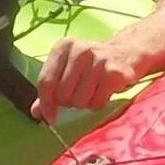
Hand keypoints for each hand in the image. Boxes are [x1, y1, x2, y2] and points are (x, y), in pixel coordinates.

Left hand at [33, 26, 152, 117]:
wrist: (128, 53)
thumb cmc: (92, 65)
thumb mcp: (69, 70)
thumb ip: (51, 90)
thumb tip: (36, 112)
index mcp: (63, 47)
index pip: (45, 82)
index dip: (46, 104)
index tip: (50, 117)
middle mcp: (79, 50)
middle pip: (62, 95)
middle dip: (70, 102)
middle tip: (81, 93)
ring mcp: (98, 60)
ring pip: (80, 101)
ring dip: (86, 103)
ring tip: (93, 90)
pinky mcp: (114, 73)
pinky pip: (97, 102)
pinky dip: (99, 103)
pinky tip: (104, 91)